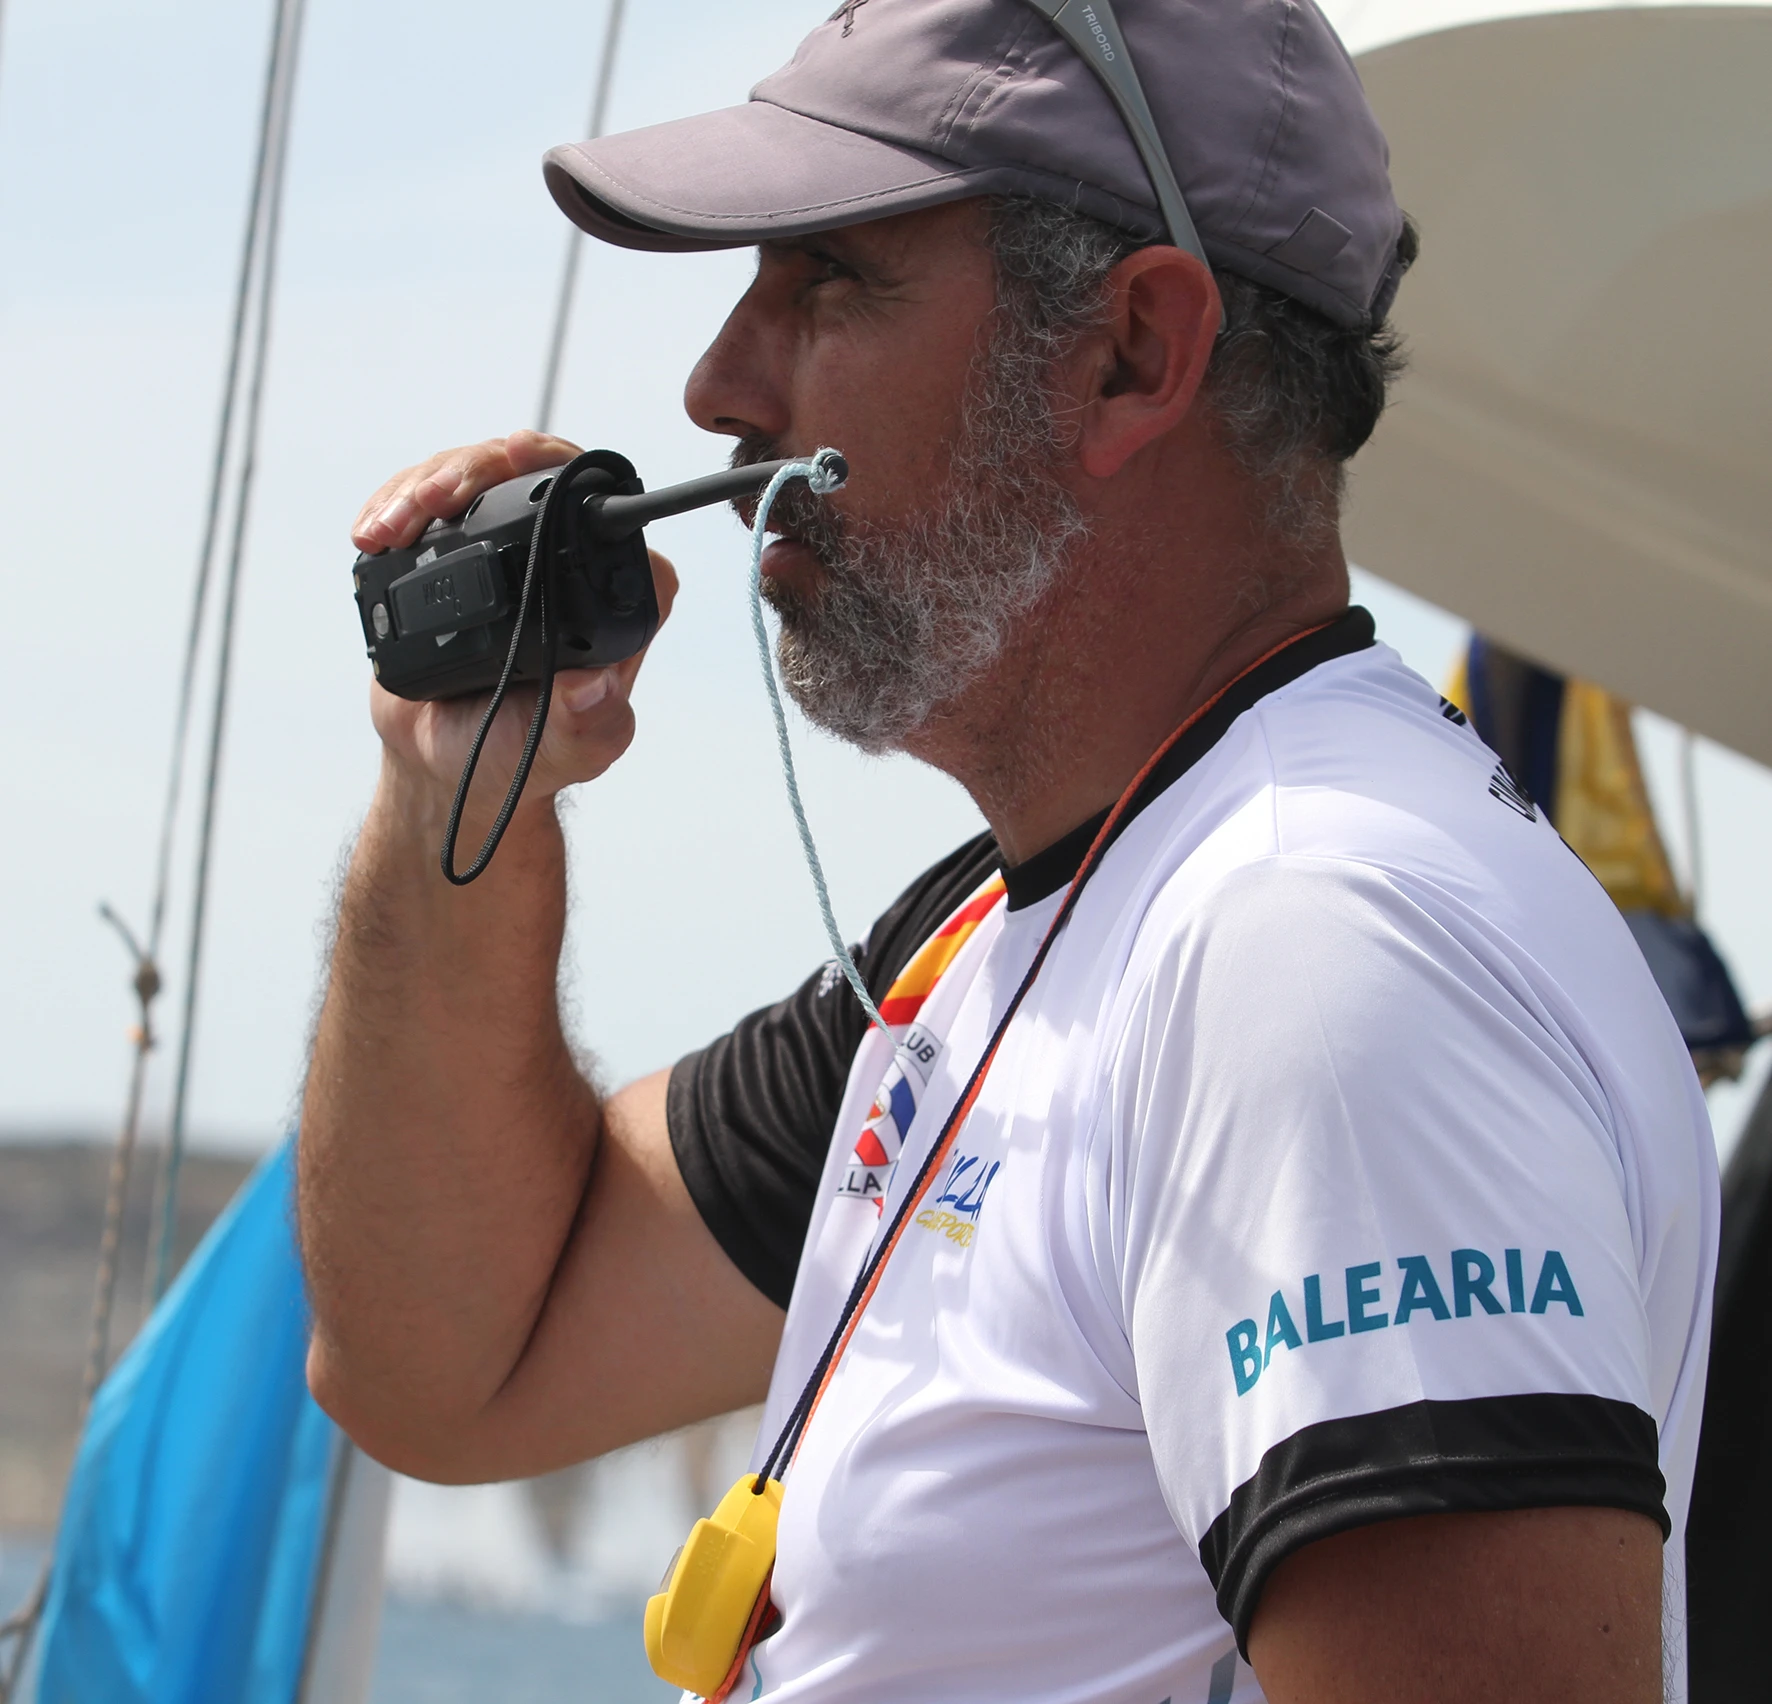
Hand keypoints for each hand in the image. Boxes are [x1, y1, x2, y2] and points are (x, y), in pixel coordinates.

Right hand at [350, 431, 679, 827]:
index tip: (514, 463)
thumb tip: (598, 686)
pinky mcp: (461, 549)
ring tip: (387, 528)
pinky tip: (375, 530)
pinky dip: (397, 502)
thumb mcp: (562, 752)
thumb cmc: (515, 758)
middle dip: (476, 468)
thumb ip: (586, 726)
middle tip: (431, 498)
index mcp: (617, 601)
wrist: (447, 762)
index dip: (564, 472)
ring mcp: (514, 549)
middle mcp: (574, 564)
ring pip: (480, 475)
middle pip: (536, 472)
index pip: (609, 510)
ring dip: (425, 484)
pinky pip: (435, 498)